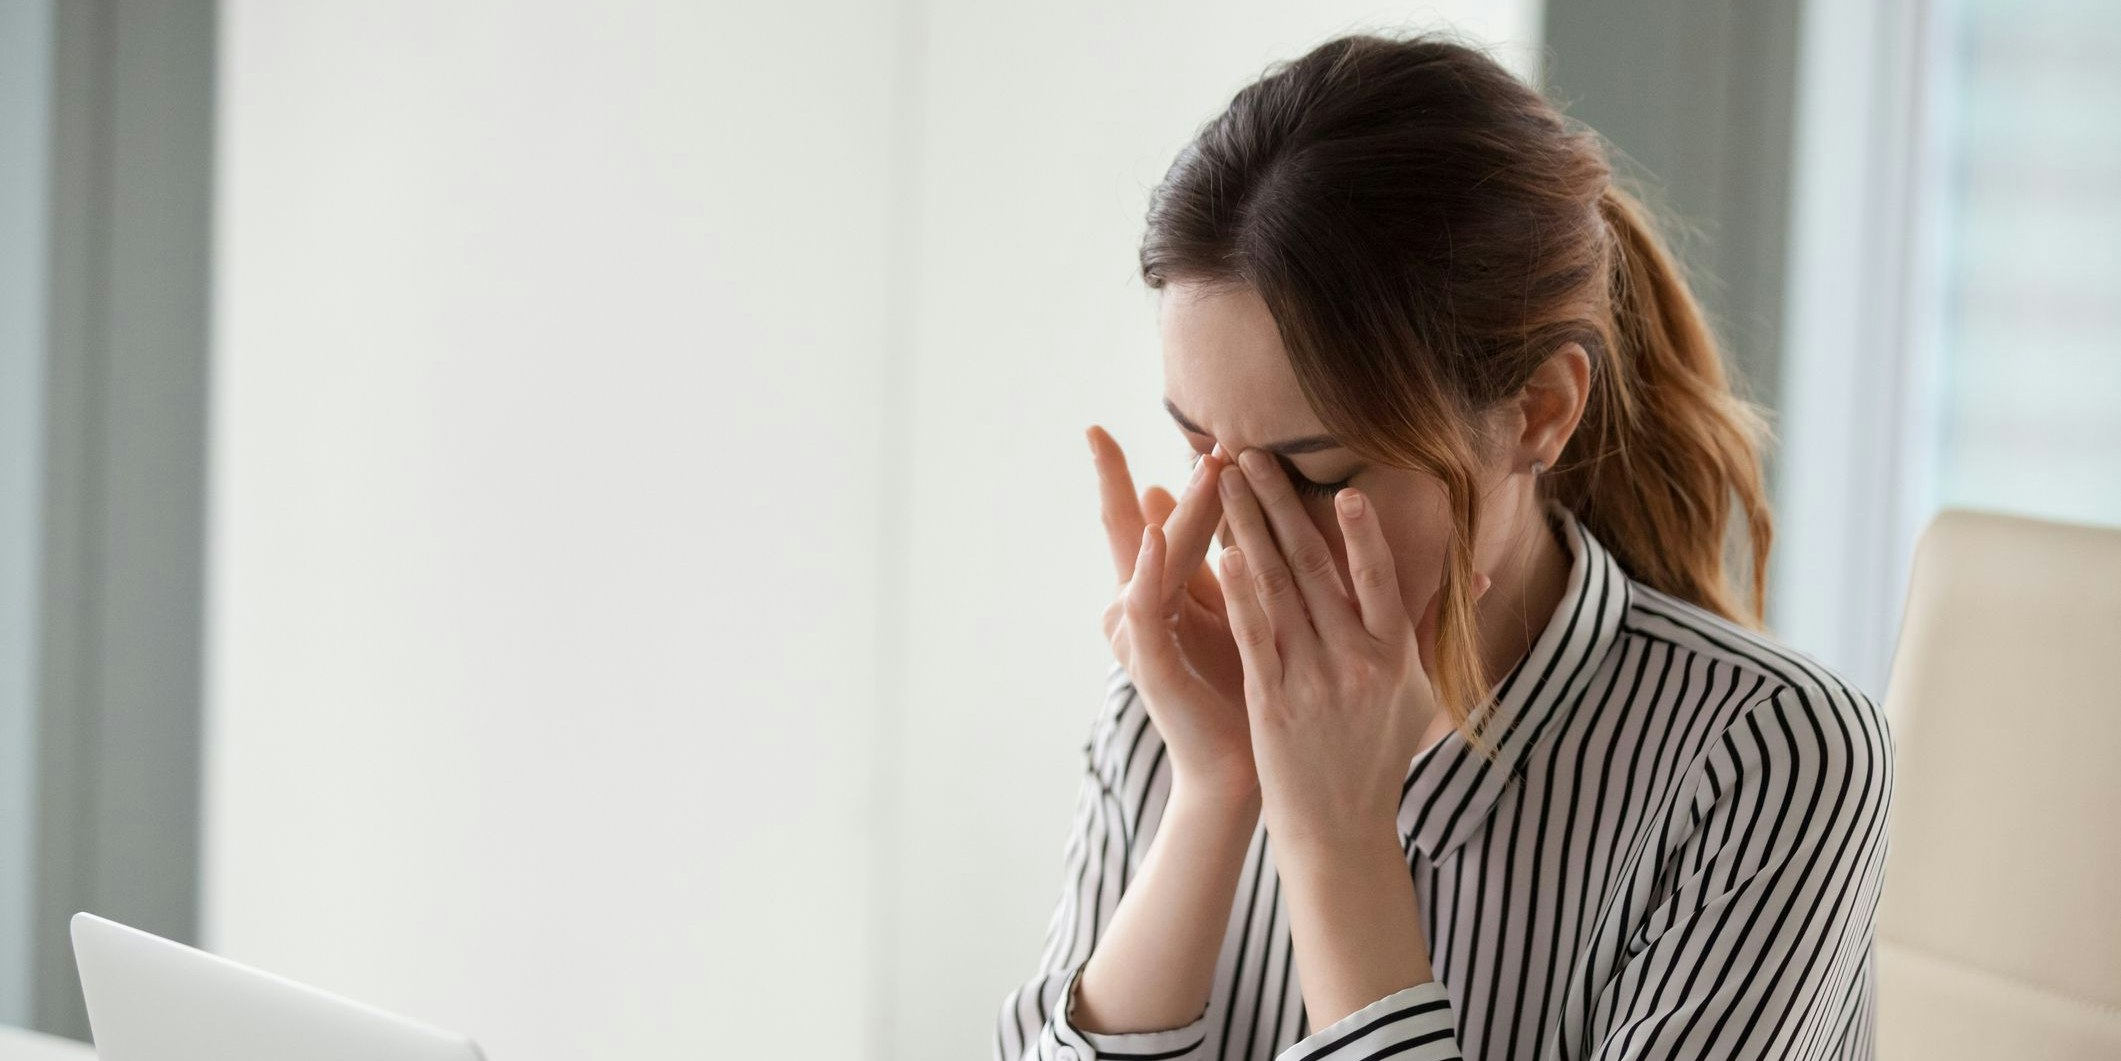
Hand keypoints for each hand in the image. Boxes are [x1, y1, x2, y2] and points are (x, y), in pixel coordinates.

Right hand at [1089, 425, 1254, 795]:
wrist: (1238, 768)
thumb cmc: (1242, 690)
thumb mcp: (1234, 611)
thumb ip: (1219, 560)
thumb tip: (1207, 503)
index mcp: (1160, 593)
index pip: (1147, 520)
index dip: (1126, 475)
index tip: (1099, 428)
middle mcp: (1138, 607)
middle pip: (1140, 528)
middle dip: (1143, 477)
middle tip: (1172, 430)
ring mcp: (1139, 634)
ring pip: (1153, 558)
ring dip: (1178, 511)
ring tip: (1201, 464)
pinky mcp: (1149, 661)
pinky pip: (1146, 606)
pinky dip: (1149, 569)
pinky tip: (1156, 533)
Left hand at [1213, 448, 1492, 851]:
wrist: (1339, 828)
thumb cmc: (1379, 755)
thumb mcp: (1419, 693)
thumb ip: (1433, 629)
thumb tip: (1480, 576)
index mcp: (1397, 656)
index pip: (1379, 580)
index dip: (1362, 533)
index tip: (1343, 486)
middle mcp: (1358, 663)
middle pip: (1315, 569)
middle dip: (1280, 506)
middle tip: (1251, 456)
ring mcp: (1313, 682)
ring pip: (1278, 591)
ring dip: (1248, 531)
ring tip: (1224, 485)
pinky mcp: (1272, 703)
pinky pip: (1255, 637)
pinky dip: (1238, 594)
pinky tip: (1221, 555)